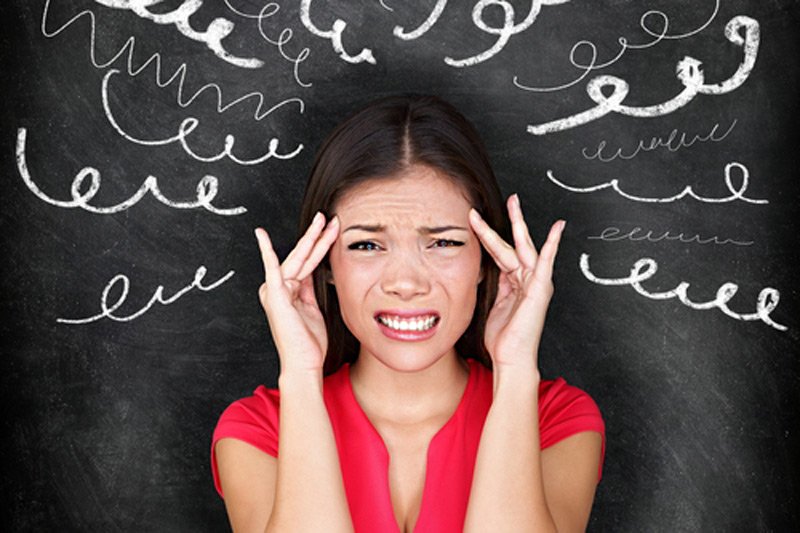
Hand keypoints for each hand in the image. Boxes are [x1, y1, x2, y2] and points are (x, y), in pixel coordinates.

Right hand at [255, 212, 339, 375]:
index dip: (321, 245)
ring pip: (298, 258)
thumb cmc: (309, 342)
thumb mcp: (313, 309)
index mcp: (290, 291)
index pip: (308, 262)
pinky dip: (267, 251)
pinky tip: (261, 235)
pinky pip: (272, 268)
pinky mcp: (275, 294)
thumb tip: (311, 273)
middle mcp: (280, 287)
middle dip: (317, 236)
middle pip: (303, 256)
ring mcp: (276, 290)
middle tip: (329, 217)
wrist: (304, 362)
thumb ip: (309, 290)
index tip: (332, 230)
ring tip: (324, 220)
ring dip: (312, 238)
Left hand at [468, 194, 563, 373]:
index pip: (500, 252)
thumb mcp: (494, 305)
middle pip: (514, 243)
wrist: (512, 358)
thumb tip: (486, 271)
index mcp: (514, 282)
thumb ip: (495, 286)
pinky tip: (557, 228)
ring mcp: (535, 283)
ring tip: (514, 201)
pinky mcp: (541, 289)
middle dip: (510, 220)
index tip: (478, 219)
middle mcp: (526, 279)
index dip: (489, 235)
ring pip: (524, 246)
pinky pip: (546, 262)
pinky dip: (552, 244)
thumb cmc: (503, 338)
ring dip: (518, 223)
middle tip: (509, 197)